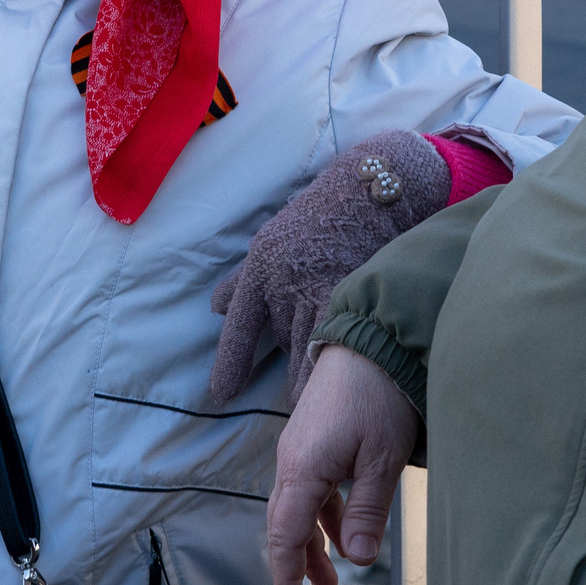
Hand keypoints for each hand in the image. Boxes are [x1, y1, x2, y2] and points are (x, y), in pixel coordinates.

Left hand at [209, 130, 449, 404]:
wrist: (370, 189)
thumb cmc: (318, 215)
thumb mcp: (272, 240)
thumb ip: (244, 279)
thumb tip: (215, 307)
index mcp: (260, 267)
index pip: (240, 324)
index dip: (231, 362)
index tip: (222, 394)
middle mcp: (282, 278)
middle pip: (283, 339)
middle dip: (293, 359)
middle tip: (297, 386)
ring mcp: (315, 284)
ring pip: (309, 342)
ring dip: (314, 366)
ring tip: (322, 389)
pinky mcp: (347, 289)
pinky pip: (334, 337)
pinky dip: (332, 360)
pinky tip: (337, 382)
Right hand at [266, 346, 420, 584]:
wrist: (371, 337)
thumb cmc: (379, 394)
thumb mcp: (383, 457)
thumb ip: (368, 509)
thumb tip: (358, 558)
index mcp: (303, 469)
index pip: (286, 536)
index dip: (287, 577)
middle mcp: (293, 460)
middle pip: (286, 525)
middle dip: (298, 565)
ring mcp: (301, 446)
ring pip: (298, 506)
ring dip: (314, 542)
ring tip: (332, 577)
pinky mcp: (314, 436)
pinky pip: (309, 486)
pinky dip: (322, 514)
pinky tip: (342, 527)